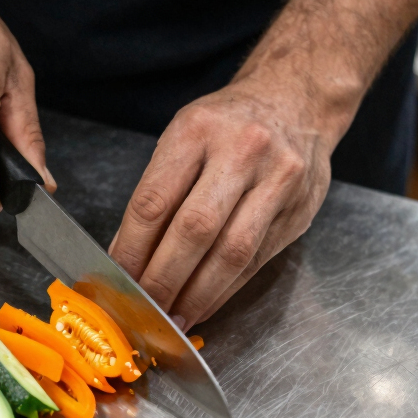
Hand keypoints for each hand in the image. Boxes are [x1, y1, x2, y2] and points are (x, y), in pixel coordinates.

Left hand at [109, 76, 337, 329]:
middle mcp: (242, 151)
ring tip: (174, 317)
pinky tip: (205, 302)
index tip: (117, 278)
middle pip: (195, 230)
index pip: (154, 201)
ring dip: (198, 294)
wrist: (296, 100)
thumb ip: (156, 192)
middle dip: (164, 278)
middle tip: (143, 307)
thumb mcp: (183, 137)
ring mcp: (278, 180)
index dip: (132, 248)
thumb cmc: (227, 123)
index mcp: (197, 130)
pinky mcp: (300, 209)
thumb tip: (125, 254)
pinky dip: (226, 288)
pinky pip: (257, 260)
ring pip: (232, 252)